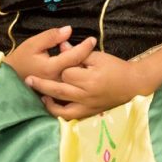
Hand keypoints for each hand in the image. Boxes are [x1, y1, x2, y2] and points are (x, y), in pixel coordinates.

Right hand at [4, 26, 94, 85]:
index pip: (74, 56)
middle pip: (79, 69)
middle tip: (92, 48)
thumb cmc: (22, 58)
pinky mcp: (57, 92)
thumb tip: (69, 30)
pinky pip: (72, 84)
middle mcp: (57, 80)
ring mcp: (58, 88)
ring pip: (77, 78)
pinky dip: (78, 75)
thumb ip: (51, 36)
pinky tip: (80, 68)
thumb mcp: (34, 43)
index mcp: (52, 67)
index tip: (92, 39)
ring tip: (88, 57)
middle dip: (88, 58)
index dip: (85, 47)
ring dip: (84, 67)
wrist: (12, 76)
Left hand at [26, 49, 144, 119]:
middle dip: (41, 84)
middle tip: (28, 79)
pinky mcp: (89, 112)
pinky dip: (59, 112)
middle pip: (58, 90)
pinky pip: (70, 116)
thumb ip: (79, 53)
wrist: (133, 84)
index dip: (60, 67)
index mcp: (89, 78)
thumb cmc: (116, 67)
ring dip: (48, 102)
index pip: (66, 73)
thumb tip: (62, 45)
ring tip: (39, 95)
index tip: (58, 61)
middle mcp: (86, 94)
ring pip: (61, 107)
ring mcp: (87, 106)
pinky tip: (52, 105)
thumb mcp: (99, 56)